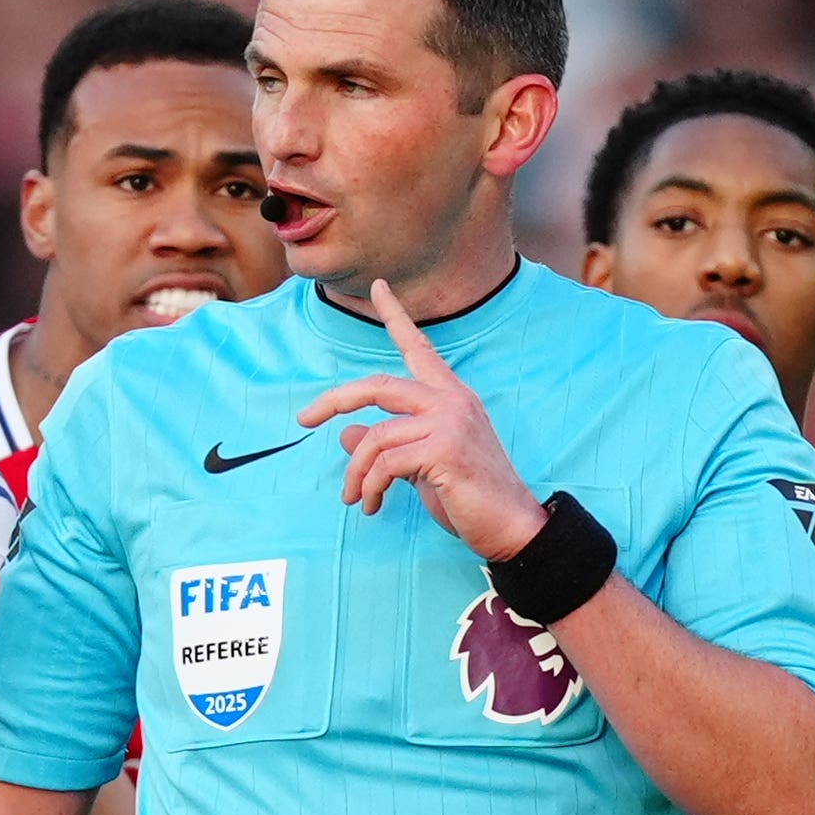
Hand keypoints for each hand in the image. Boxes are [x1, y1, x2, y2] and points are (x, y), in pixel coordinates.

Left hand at [296, 281, 547, 561]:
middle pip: (377, 385)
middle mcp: (451, 400)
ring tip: (355, 498)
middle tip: (303, 418)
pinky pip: (384, 463)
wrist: (510, 527)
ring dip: (355, 473)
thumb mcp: (420, 466)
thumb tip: (347, 434)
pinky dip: (370, 487)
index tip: (379, 287)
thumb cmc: (469, 498)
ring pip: (374, 436)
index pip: (418, 347)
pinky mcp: (445, 450)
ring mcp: (450, 423)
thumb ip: (388, 445)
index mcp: (450, 396)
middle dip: (333, 400)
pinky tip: (373, 505)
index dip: (396, 315)